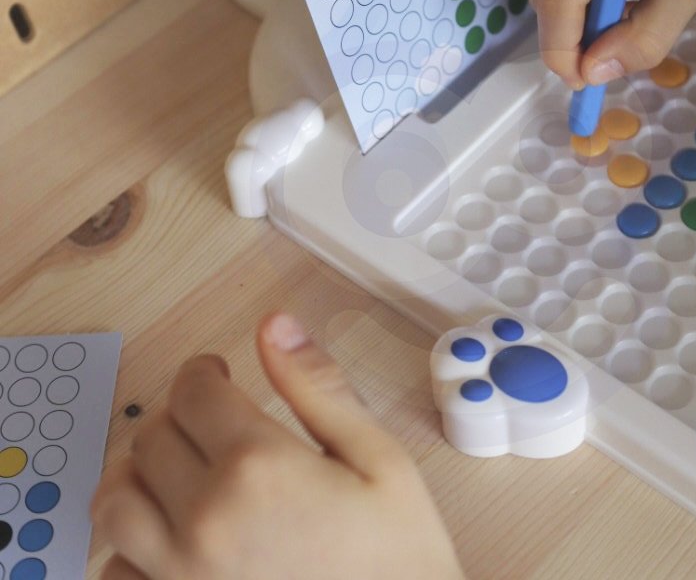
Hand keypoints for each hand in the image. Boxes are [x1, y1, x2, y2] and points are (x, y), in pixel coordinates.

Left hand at [92, 315, 463, 579]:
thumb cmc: (397, 554)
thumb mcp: (378, 457)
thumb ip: (318, 387)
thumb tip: (274, 325)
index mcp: (257, 466)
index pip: (193, 392)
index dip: (203, 372)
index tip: (218, 374)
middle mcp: (204, 520)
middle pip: (149, 438)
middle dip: (178, 417)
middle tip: (213, 422)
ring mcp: (180, 578)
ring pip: (114, 503)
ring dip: (139, 476)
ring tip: (181, 473)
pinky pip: (115, 574)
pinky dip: (130, 549)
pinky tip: (174, 540)